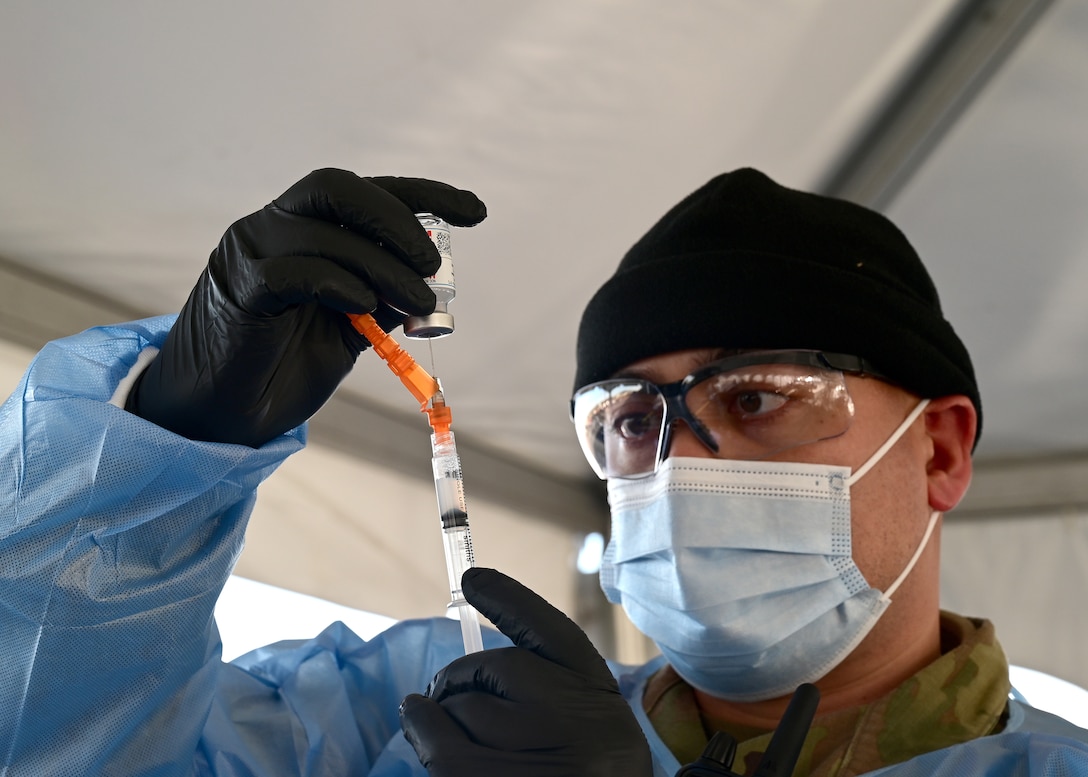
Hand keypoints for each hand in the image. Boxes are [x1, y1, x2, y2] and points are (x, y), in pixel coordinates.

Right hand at [126, 168, 485, 445]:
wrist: (221, 415)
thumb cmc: (283, 366)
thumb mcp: (351, 330)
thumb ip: (385, 300)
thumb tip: (433, 285)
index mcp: (303, 228)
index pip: (365, 191)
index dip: (423, 194)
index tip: (476, 211)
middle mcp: (274, 226)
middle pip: (337, 189)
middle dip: (398, 220)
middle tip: (434, 265)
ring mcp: (251, 251)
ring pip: (324, 231)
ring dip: (384, 265)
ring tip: (419, 302)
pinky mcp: (238, 286)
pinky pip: (294, 270)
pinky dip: (341, 284)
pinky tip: (365, 309)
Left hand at [399, 567, 653, 776]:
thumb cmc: (584, 774)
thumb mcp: (589, 729)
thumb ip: (546, 693)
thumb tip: (462, 680)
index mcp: (597, 694)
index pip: (551, 632)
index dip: (509, 599)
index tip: (473, 579)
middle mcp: (574, 715)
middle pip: (493, 667)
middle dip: (460, 681)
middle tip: (449, 701)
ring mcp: (538, 749)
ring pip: (462, 705)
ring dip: (443, 718)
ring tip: (452, 740)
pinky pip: (439, 743)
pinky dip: (422, 731)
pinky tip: (421, 731)